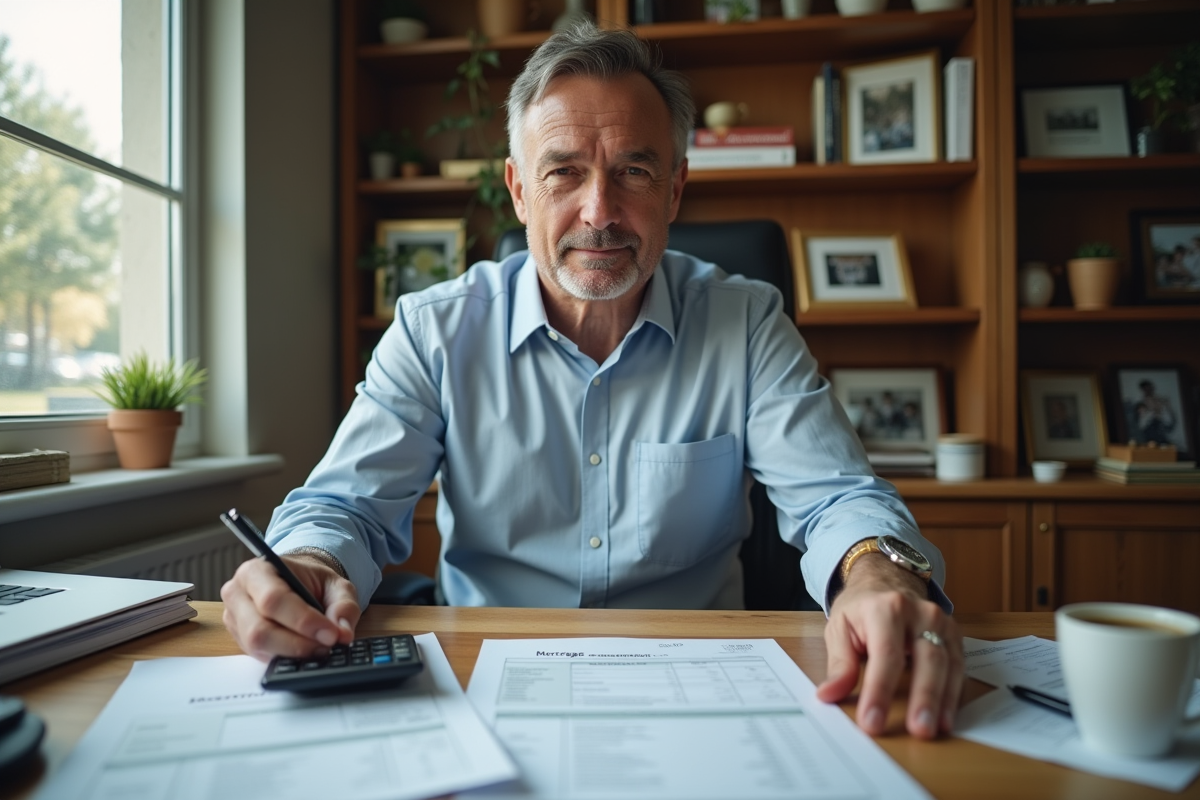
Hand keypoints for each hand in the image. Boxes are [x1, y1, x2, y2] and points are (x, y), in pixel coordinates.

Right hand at [221, 554, 359, 660]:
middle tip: (326, 646)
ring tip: (318, 650)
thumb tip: (343, 633)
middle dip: (297, 642)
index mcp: (257, 570)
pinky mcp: (239, 639)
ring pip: (256, 645)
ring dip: (291, 653)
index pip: (273, 599)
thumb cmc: (311, 581)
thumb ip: (343, 605)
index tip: (330, 634)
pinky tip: (303, 653)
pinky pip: (258, 655)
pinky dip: (284, 658)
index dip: (303, 620)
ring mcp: (234, 619)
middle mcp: (238, 594)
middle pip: (259, 628)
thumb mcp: (335, 585)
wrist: (297, 583)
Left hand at [816, 553, 962, 739]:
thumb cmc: (861, 608)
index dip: (880, 691)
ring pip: (948, 664)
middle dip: (923, 697)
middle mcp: (919, 613)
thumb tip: (829, 695)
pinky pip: (958, 666)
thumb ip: (839, 664)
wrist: (886, 580)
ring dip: (943, 700)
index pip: (886, 654)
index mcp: (885, 608)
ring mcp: (941, 622)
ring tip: (935, 728)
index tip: (872, 721)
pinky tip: (946, 716)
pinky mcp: (953, 635)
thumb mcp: (840, 628)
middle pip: (927, 659)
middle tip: (918, 730)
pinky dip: (953, 693)